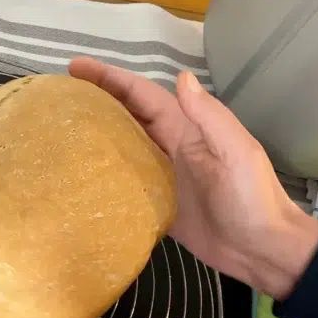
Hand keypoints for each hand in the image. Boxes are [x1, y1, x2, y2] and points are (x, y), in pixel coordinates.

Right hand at [69, 58, 317, 299]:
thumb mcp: (237, 152)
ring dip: (97, 136)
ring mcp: (161, 176)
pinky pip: (126, 183)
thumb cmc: (251, 199)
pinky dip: (105, 175)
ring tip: (63, 132)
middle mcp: (170, 148)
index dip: (111, 80)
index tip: (76, 69)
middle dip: (97, 101)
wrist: (257, 248)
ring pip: (123, 148)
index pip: (143, 96)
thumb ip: (210, 118)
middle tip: (61, 97)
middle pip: (128, 117)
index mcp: (186, 130)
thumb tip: (180, 78)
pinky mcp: (156, 203)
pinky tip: (83, 176)